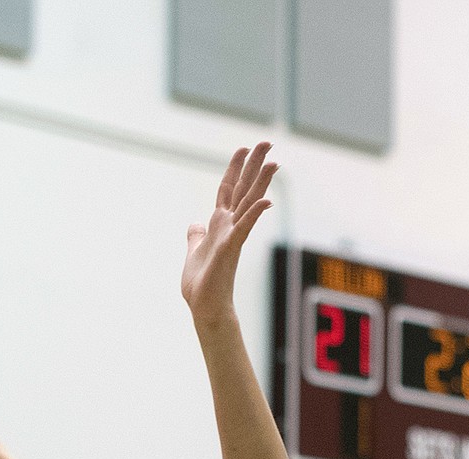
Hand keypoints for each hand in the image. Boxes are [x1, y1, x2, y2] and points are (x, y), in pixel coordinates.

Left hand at [182, 143, 276, 327]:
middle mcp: (229, 226)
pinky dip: (254, 214)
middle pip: (244, 189)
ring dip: (261, 182)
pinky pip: (244, 227)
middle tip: (267, 142)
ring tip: (274, 162)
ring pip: (249, 203)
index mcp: (219, 225)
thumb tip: (194, 224)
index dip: (234, 168)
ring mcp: (232, 236)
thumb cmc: (201, 285)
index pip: (228, 189)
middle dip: (254, 165)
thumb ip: (196, 236)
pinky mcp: (231, 248)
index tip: (243, 148)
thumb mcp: (193, 251)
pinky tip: (266, 201)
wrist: (204, 307)